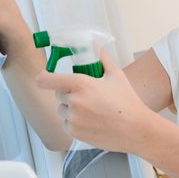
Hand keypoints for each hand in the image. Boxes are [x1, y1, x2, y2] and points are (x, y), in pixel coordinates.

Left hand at [36, 49, 150, 153]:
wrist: (136, 129)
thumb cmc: (128, 102)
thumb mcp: (117, 76)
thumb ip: (102, 58)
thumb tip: (94, 45)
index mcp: (82, 84)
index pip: (48, 80)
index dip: (43, 77)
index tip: (42, 77)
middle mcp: (74, 102)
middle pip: (59, 94)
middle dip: (69, 93)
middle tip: (88, 95)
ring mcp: (73, 118)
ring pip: (63, 110)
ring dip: (71, 109)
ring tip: (92, 110)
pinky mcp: (75, 133)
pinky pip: (67, 124)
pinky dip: (76, 123)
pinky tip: (93, 121)